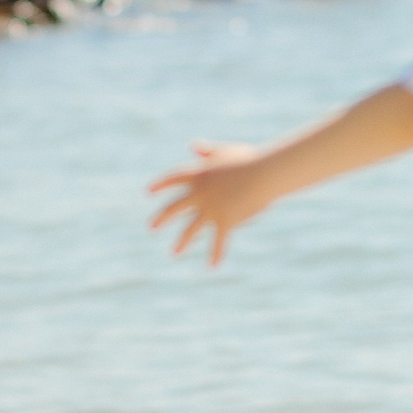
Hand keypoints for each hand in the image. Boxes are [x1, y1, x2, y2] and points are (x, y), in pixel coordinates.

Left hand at [147, 142, 276, 265]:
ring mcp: (210, 209)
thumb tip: (194, 146)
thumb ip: (209, 151)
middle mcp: (200, 194)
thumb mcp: (226, 151)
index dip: (160, 185)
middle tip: (151, 227)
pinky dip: (216, 254)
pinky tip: (212, 266)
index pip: (173, 179)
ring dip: (182, 242)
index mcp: (199, 174)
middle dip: (162, 218)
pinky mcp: (225, 221)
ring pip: (191, 229)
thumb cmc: (249, 160)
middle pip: (174, 207)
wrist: (263, 174)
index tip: (148, 192)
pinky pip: (219, 241)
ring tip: (174, 253)